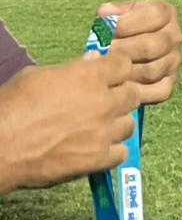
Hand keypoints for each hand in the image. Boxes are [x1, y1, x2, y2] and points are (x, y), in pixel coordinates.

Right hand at [0, 48, 140, 193]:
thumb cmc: (11, 106)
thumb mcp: (37, 76)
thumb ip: (72, 69)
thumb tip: (93, 60)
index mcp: (90, 77)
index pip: (124, 64)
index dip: (117, 69)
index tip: (110, 74)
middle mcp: (104, 102)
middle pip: (132, 94)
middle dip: (121, 96)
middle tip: (104, 102)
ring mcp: (104, 132)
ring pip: (129, 124)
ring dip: (117, 124)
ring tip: (99, 127)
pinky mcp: (98, 159)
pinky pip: (121, 153)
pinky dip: (112, 151)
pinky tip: (97, 148)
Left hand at [98, 0, 181, 104]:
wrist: (124, 51)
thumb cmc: (118, 29)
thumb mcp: (117, 13)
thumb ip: (111, 11)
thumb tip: (105, 14)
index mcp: (165, 13)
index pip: (156, 15)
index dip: (130, 22)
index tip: (108, 28)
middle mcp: (174, 36)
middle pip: (154, 45)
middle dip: (124, 50)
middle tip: (102, 52)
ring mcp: (173, 61)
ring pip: (152, 70)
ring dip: (125, 71)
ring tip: (106, 69)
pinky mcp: (168, 83)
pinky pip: (158, 91)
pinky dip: (137, 91)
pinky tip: (118, 84)